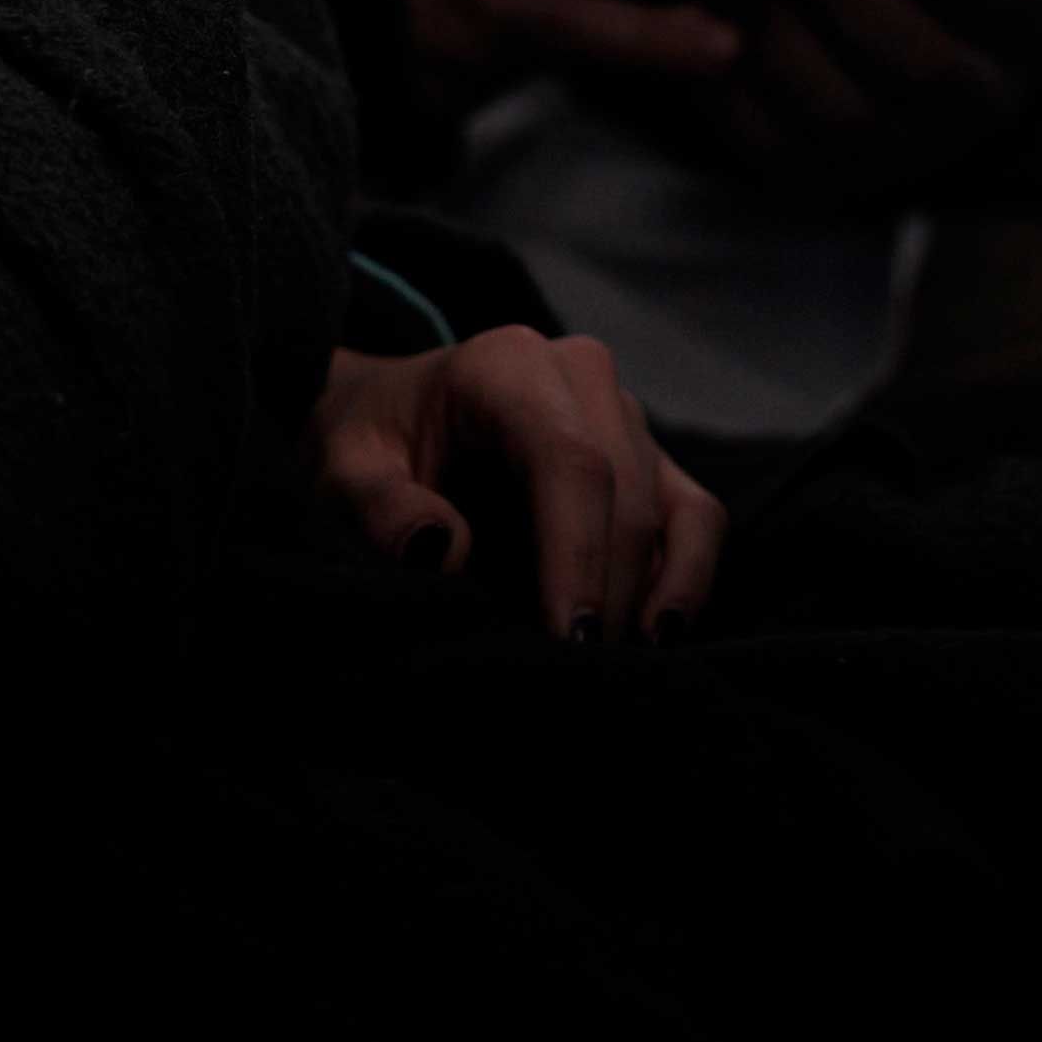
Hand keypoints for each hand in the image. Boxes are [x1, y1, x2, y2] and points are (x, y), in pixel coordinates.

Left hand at [309, 329, 726, 641]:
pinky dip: (686, 580)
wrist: (390, 420)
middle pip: (624, 492)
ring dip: (645, 596)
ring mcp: (625, 413)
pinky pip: (696, 518)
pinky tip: (654, 638)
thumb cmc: (370, 448)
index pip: (568, 460)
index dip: (577, 552)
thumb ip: (380, 507)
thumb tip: (440, 550)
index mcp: (507, 366)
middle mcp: (581, 375)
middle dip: (605, 592)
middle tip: (570, 675)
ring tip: (605, 668)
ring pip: (668, 511)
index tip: (564, 637)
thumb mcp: (344, 473)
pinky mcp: (651, 458)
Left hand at [688, 0, 1041, 205]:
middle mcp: (983, 106)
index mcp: (1036, 26)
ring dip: (780, 29)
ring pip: (840, 110)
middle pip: (924, 68)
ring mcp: (902, 153)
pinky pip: (768, 137)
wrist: (916, 22)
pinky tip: (704, 7)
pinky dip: (725, 75)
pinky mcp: (824, 176)